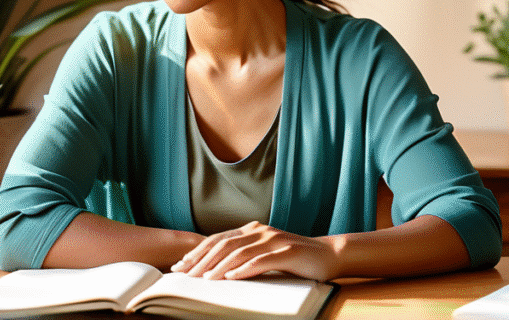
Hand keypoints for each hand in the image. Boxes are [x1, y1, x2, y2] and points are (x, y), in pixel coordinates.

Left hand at [170, 221, 339, 280]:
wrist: (328, 254)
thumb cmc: (294, 257)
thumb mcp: (265, 252)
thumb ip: (245, 254)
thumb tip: (215, 268)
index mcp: (252, 230)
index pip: (218, 240)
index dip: (198, 252)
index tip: (180, 266)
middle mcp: (260, 231)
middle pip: (225, 245)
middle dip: (202, 260)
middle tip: (185, 274)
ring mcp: (274, 240)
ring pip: (240, 252)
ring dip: (219, 266)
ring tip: (204, 278)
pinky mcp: (287, 252)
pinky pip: (262, 260)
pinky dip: (245, 269)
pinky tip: (232, 277)